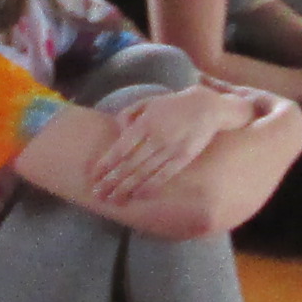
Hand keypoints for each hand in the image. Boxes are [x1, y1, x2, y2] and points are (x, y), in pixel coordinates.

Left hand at [75, 94, 207, 204]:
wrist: (206, 106)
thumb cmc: (172, 105)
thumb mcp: (147, 102)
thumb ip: (128, 114)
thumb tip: (117, 131)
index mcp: (145, 123)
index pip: (120, 148)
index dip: (106, 164)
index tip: (94, 176)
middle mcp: (156, 138)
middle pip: (129, 165)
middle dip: (112, 181)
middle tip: (98, 194)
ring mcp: (170, 149)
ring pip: (144, 173)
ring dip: (127, 188)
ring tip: (114, 200)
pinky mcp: (183, 158)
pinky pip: (164, 176)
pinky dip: (150, 187)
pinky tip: (138, 196)